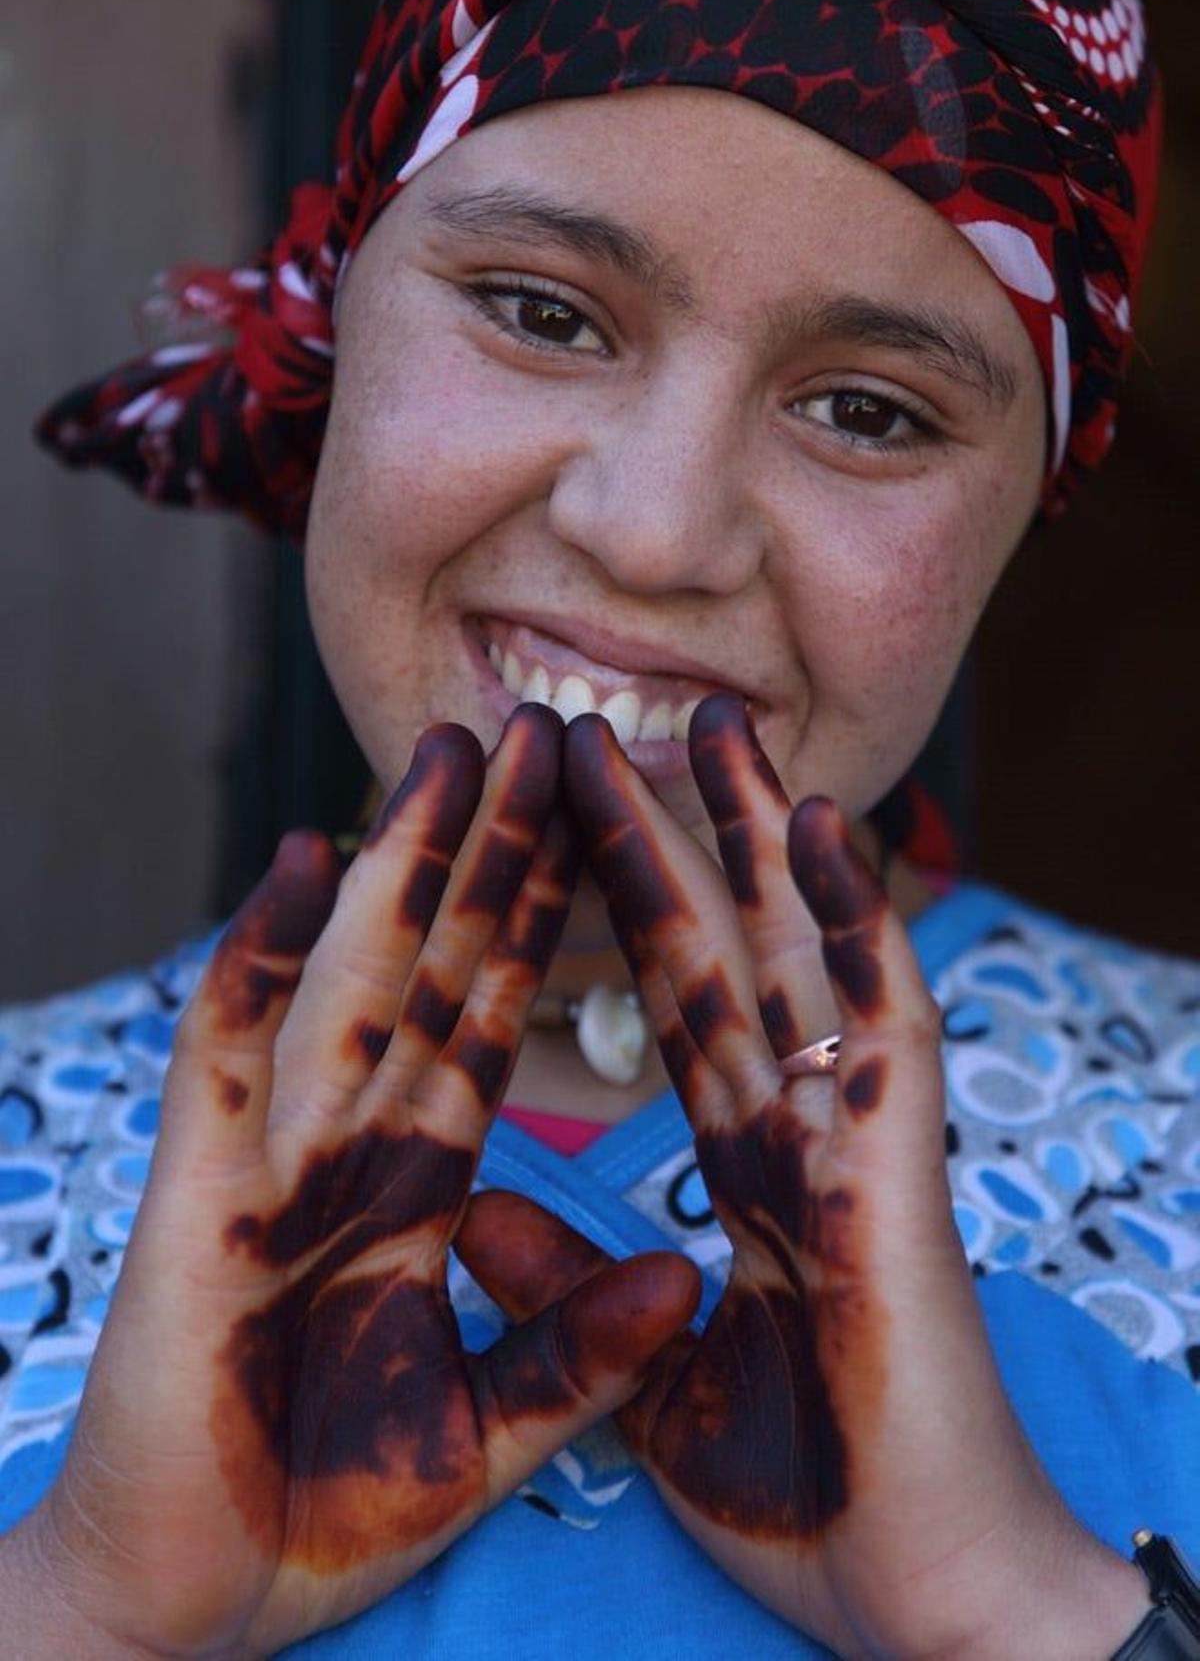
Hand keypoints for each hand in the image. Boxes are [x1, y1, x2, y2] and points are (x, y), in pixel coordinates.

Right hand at [19, 706, 698, 1659]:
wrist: (189, 1613)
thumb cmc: (317, 1516)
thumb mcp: (492, 1433)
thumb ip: (577, 1349)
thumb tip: (681, 1273)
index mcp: (417, 1191)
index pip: (496, 1022)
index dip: (546, 921)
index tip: (601, 825)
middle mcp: (351, 1150)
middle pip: (436, 970)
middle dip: (489, 851)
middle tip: (540, 730)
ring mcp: (275, 1163)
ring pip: (353, 978)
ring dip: (401, 861)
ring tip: (451, 748)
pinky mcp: (202, 1202)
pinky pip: (233, 1057)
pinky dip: (265, 958)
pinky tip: (308, 861)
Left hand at [458, 696, 1145, 1659]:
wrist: (912, 1601)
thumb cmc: (805, 1495)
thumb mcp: (636, 1376)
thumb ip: (565, 1281)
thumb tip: (476, 1204)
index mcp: (741, 1170)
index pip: (665, 1009)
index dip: (612, 915)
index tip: (558, 822)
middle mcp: (793, 1131)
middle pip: (719, 952)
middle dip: (669, 836)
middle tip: (616, 724)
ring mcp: (849, 1139)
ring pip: (796, 953)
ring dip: (755, 834)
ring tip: (716, 725)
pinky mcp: (899, 1173)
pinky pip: (878, 1021)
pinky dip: (855, 918)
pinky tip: (817, 827)